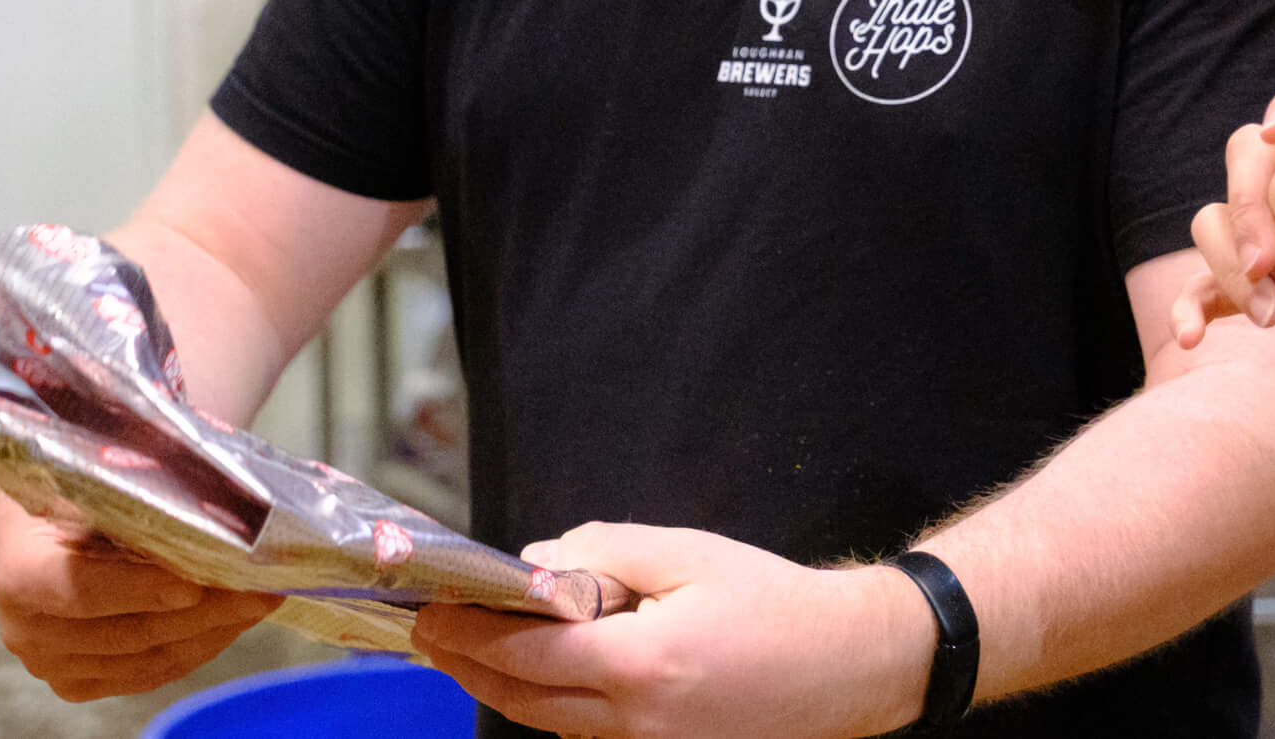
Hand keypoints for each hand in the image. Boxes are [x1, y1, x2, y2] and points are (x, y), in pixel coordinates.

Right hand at [0, 481, 279, 701]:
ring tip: (264, 598)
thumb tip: (211, 478)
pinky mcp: (82, 679)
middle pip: (128, 631)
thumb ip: (136, 480)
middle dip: (205, 610)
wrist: (41, 513)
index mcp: (18, 570)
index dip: (135, 590)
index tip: (193, 584)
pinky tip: (237, 616)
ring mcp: (54, 661)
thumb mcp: (96, 466)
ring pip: (149, 657)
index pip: (76, 589)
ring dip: (214, 629)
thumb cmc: (75, 479)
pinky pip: (151, 670)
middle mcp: (27, 629)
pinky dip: (200, 644)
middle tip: (263, 586)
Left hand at [410, 523, 934, 738]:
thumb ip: (606, 552)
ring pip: (552, 724)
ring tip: (463, 653)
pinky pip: (587, 733)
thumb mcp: (691, 554)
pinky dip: (549, 704)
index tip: (429, 610)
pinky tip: (534, 676)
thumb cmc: (775, 602)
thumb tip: (539, 563)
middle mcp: (638, 720)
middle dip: (468, 665)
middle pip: (526, 699)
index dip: (470, 632)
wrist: (848, 664)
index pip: (529, 651)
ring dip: (501, 688)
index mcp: (642, 665)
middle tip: (426, 633)